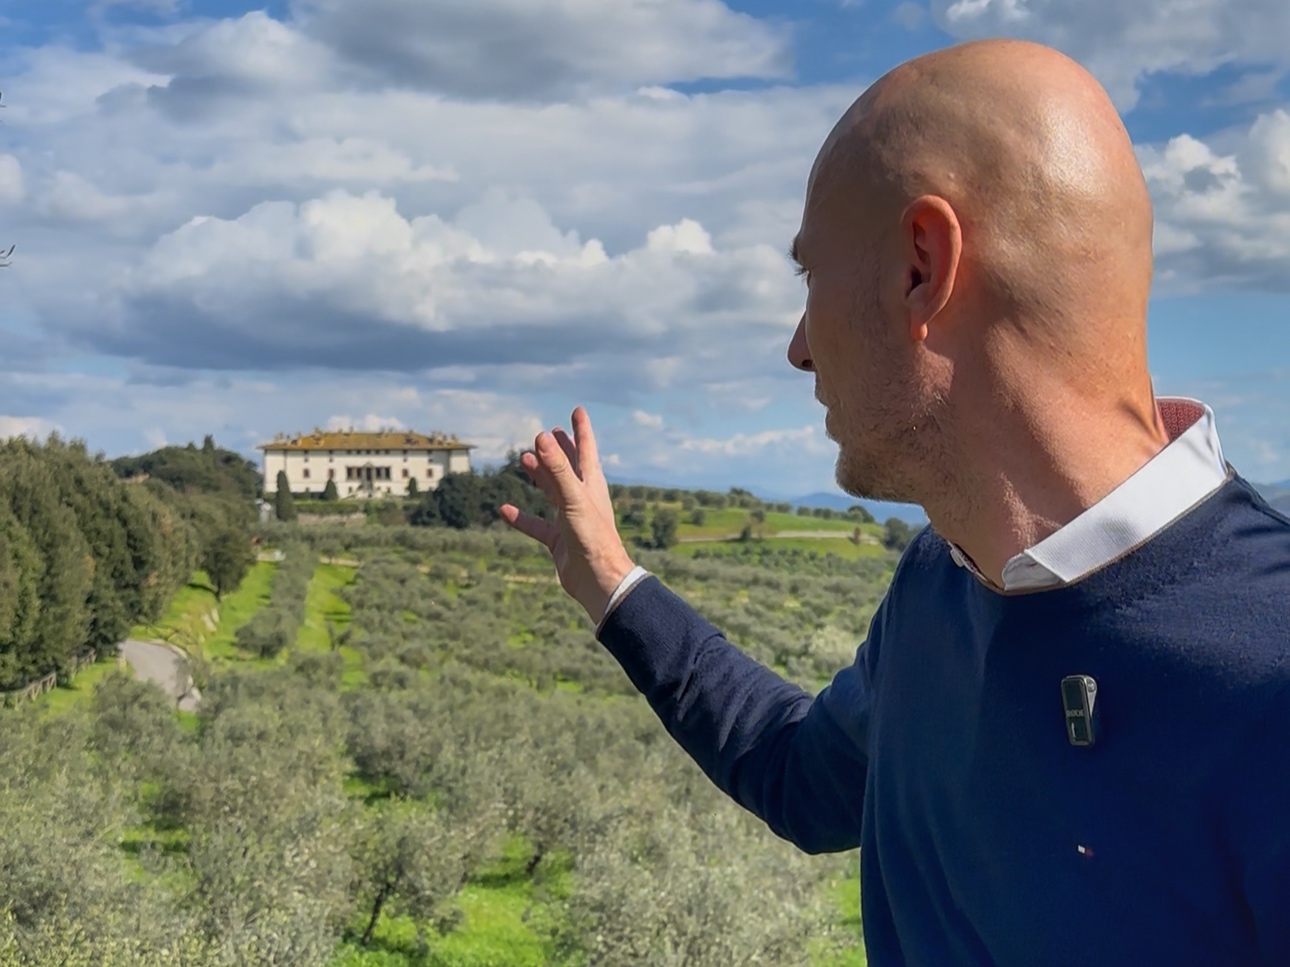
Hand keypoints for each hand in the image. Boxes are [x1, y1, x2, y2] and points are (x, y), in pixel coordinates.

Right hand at [500, 407, 635, 623]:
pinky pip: (536, 525)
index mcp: (591, 486)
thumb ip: (558, 469)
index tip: (577, 410)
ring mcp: (570, 520)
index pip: (586, 450)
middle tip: (548, 433)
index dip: (581, 429)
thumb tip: (543, 437)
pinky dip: (521, 517)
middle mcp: (582, 499)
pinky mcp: (559, 541)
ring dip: (540, 476)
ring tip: (525, 460)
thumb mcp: (574, 498)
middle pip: (568, 468)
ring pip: (552, 492)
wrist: (599, 580)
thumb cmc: (593, 537)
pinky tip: (504, 509)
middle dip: (559, 450)